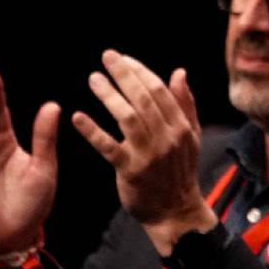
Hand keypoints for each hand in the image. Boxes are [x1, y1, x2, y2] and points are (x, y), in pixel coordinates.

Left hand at [72, 50, 217, 253]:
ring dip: (108, 95)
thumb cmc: (180, 171)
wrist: (175, 211)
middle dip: (124, 74)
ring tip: (93, 79)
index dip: (140, 71)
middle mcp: (167, 137)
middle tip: (106, 57)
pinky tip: (78, 117)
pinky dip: (92, 131)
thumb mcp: (191, 136)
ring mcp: (148, 154)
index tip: (123, 58)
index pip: (159, 90)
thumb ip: (185, 103)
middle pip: (143, 99)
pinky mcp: (130, 171)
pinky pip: (108, 147)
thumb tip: (179, 72)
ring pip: (127, 118)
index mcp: (181, 126)